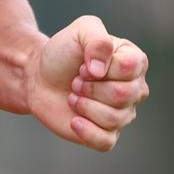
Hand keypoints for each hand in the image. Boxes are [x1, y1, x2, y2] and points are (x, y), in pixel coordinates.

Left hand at [28, 15, 148, 150]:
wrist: (39, 77)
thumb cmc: (62, 53)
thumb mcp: (79, 31)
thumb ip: (96, 39)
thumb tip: (100, 70)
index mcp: (134, 61)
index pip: (129, 67)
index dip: (100, 65)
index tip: (83, 63)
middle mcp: (135, 89)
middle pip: (123, 95)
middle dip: (90, 86)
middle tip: (75, 80)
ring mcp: (122, 114)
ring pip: (114, 118)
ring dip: (84, 104)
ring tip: (73, 95)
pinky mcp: (106, 134)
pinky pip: (106, 142)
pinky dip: (86, 131)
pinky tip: (74, 120)